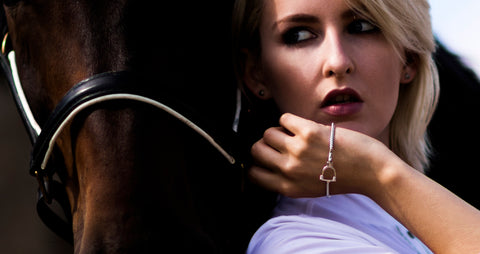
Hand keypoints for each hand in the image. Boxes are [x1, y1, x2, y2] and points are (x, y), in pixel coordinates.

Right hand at [249, 113, 396, 197]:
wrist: (372, 172)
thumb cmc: (343, 178)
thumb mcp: (310, 189)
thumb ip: (289, 179)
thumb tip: (270, 160)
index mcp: (288, 187)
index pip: (254, 174)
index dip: (258, 163)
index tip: (267, 157)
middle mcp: (289, 170)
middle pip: (257, 150)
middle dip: (266, 144)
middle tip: (281, 143)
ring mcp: (298, 150)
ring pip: (268, 133)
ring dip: (279, 131)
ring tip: (295, 134)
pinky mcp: (309, 133)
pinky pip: (284, 118)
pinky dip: (290, 120)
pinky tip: (304, 126)